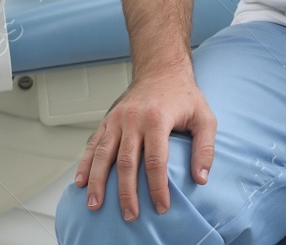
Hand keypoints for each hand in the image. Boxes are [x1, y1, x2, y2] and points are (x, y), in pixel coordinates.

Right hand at [73, 66, 216, 220]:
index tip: (161, 207)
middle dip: (126, 192)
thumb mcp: (205, 117)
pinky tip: (80, 182)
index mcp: (157, 118)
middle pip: (126, 162)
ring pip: (103, 154)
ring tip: (95, 205)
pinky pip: (92, 144)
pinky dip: (84, 164)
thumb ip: (205, 148)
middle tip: (130, 215)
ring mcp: (117, 119)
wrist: (161, 69)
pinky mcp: (108, 120)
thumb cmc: (184, 95)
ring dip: (97, 182)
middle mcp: (133, 119)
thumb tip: (201, 179)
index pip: (156, 160)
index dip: (158, 187)